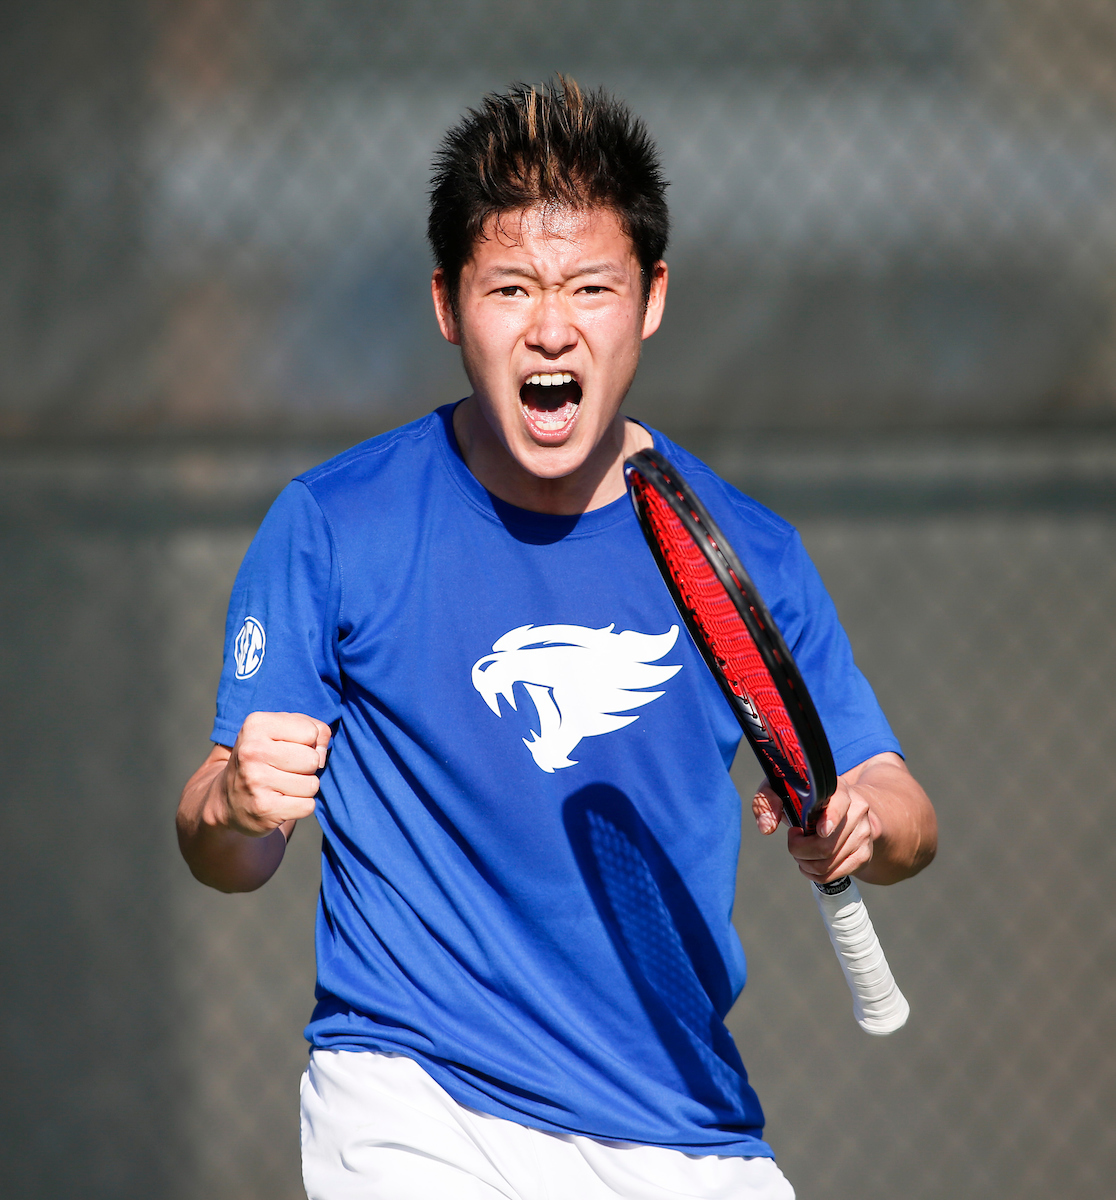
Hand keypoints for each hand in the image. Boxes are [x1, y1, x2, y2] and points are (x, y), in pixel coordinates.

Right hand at [217, 711, 331, 836]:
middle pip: (313, 760)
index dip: (308, 743)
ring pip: (312, 785)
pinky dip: (300, 806)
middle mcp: (252, 751)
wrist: (228, 798)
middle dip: (307, 767)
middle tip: (285, 770)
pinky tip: (281, 802)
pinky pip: (307, 806)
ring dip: (304, 788)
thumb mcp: (283, 731)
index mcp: (257, 725)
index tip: (287, 748)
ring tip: (282, 786)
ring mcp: (256, 781)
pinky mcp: (263, 809)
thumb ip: (314, 728)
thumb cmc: (265, 758)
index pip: (311, 732)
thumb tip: (322, 753)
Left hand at [752, 776, 880, 884]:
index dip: (831, 819)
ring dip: (805, 863)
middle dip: (800, 849)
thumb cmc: (807, 798)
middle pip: (827, 844)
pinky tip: (809, 863)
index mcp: (838, 789)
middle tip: (794, 840)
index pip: (840, 803)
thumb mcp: (782, 790)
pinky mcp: (864, 854)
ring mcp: (863, 833)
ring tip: (800, 851)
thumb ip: (767, 801)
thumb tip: (767, 827)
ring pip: (829, 862)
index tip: (820, 831)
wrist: (841, 808)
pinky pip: (835, 875)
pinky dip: (815, 874)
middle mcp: (857, 810)